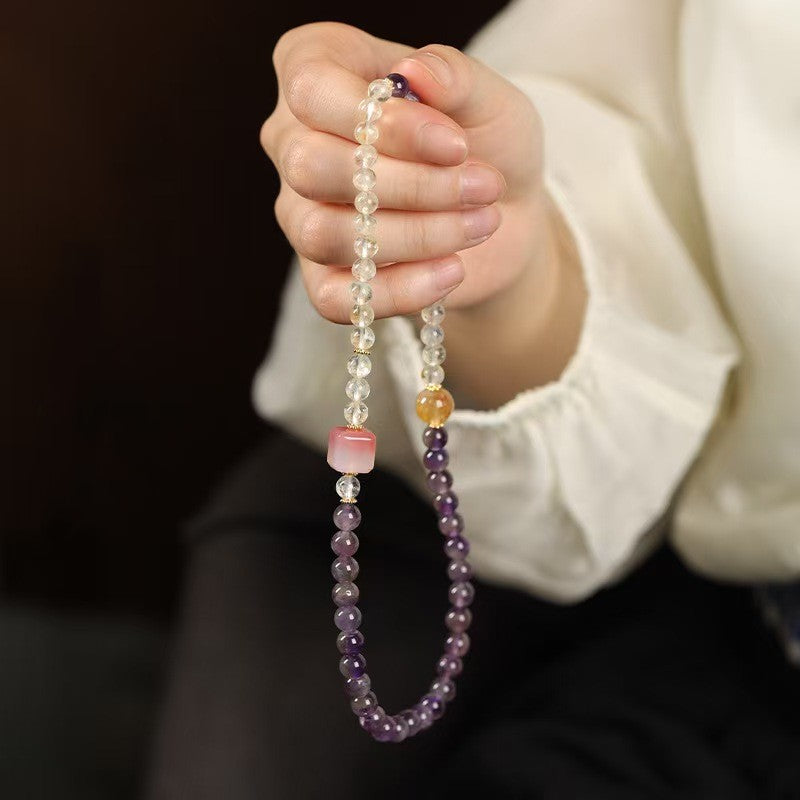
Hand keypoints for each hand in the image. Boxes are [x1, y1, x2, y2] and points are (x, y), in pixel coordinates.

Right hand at [261, 23, 585, 405]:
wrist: (504, 214)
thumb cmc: (485, 143)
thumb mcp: (487, 97)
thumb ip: (455, 75)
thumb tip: (414, 71)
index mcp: (319, 72)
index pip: (311, 87)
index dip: (385, 122)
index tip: (455, 144)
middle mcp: (294, 142)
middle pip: (310, 166)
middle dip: (410, 184)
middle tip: (480, 186)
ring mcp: (301, 214)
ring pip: (324, 233)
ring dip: (416, 235)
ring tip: (481, 224)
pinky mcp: (323, 277)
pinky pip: (335, 297)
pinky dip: (402, 289)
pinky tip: (453, 271)